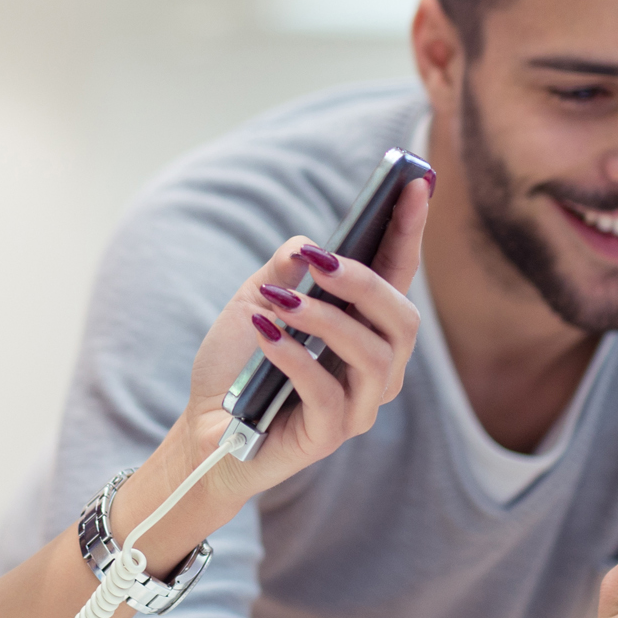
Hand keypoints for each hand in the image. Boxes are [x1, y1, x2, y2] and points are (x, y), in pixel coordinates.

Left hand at [177, 180, 427, 502]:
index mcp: (362, 329)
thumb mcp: (251, 305)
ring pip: (374, 355)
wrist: (201, 430)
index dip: (409, 230)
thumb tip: (306, 244)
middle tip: (320, 260)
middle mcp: (374, 368)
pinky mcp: (330, 435)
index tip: (415, 183)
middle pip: (403, 320)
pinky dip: (295, 358)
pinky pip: (329, 394)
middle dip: (365, 283)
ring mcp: (358, 405)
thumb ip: (281, 274)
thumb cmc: (236, 368)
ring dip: (325, 320)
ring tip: (279, 304)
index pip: (397, 275)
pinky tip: (265, 335)